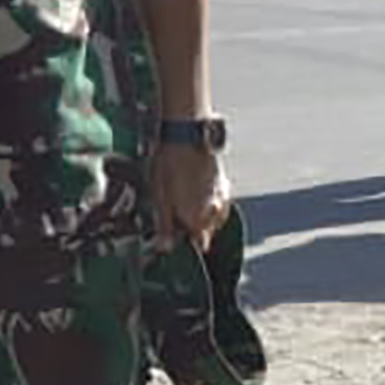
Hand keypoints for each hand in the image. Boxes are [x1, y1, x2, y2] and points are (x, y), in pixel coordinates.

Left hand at [152, 137, 231, 251]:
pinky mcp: (224, 182)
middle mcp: (216, 212)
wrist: (187, 135)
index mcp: (200, 220)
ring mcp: (223, 197)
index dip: (184, 242)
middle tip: (172, 214)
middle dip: (190, 227)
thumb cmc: (170, 165)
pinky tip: (192, 189)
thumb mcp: (159, 198)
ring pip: (212, 215)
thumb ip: (164, 226)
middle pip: (206, 230)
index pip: (198, 244)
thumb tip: (164, 249)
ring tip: (180, 198)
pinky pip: (216, 200)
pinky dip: (206, 200)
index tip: (171, 236)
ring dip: (199, 213)